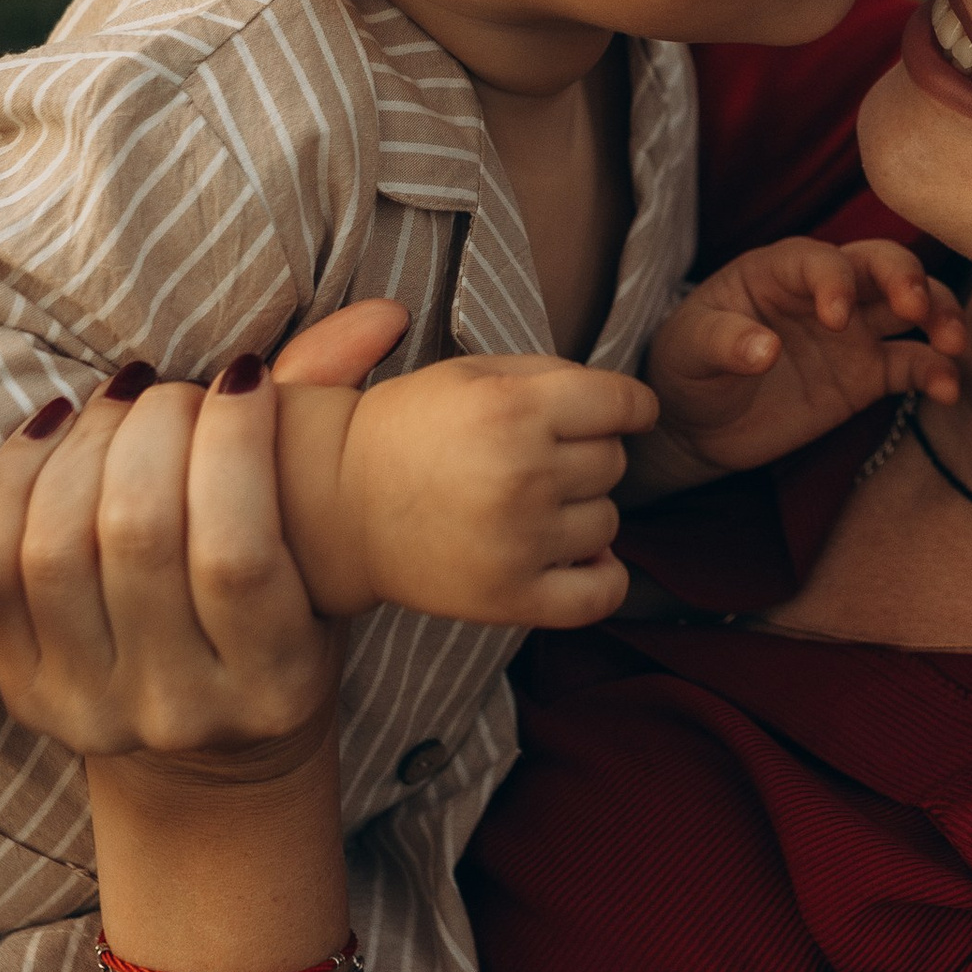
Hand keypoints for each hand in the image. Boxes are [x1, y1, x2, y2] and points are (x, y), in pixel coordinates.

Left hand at [0, 361, 348, 770]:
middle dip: (153, 429)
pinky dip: (15, 479)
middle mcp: (180, 711)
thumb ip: (333, 427)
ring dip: (84, 445)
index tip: (243, 375)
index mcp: (276, 684)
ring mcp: (91, 710)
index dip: (232, 442)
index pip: (237, 554)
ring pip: (56, 551)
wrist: (209, 743)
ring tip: (119, 401)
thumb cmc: (283, 609)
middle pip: (138, 541)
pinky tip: (57, 426)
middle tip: (171, 388)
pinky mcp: (24, 694)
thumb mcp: (323, 547)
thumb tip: (381, 313)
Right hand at [333, 352, 658, 630]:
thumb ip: (553, 374)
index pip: (623, 403)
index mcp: (512, 408)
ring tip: (532, 504)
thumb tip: (630, 408)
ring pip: (609, 522)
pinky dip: (604, 576)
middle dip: (587, 454)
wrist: (338, 504)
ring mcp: (519, 541)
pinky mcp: (511, 598)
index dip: (632, 406)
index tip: (627, 413)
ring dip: (582, 511)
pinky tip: (579, 557)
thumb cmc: (410, 430)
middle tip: (536, 458)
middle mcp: (522, 473)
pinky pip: (602, 593)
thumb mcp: (473, 373)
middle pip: (614, 462)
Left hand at [640, 236, 965, 489]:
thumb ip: (722, 342)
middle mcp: (825, 290)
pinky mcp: (867, 374)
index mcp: (779, 270)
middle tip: (916, 310)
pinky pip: (913, 364)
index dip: (835, 281)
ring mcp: (853, 331)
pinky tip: (949, 390)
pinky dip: (937, 372)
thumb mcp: (688, 350)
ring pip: (913, 305)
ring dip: (940, 314)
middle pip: (883, 264)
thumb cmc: (686, 367)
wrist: (696, 423)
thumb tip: (764, 349)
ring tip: (952, 344)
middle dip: (908, 279)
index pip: (820, 259)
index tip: (834, 320)